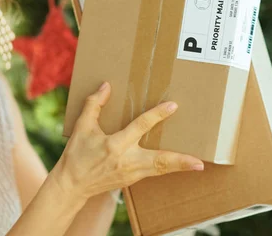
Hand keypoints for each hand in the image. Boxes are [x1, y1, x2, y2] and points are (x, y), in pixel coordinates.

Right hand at [53, 82, 203, 201]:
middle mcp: (126, 161)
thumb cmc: (76, 155)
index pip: (140, 127)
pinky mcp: (131, 180)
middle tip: (199, 162)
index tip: (172, 106)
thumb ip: (94, 104)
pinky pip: (153, 172)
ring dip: (179, 166)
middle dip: (180, 161)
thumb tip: (106, 86)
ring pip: (160, 170)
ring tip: (197, 164)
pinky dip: (166, 168)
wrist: (72, 185)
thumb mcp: (81, 127)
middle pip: (159, 161)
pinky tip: (177, 165)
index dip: (157, 115)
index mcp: (114, 145)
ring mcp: (131, 173)